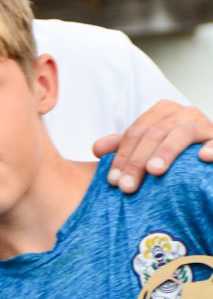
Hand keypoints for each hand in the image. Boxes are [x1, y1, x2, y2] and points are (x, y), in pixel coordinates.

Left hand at [93, 100, 212, 193]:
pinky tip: (203, 158)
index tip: (112, 182)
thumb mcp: (147, 147)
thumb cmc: (173, 151)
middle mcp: (183, 113)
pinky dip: (212, 148)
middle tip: (126, 187)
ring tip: (155, 171)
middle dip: (138, 161)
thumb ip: (123, 146)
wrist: (208, 151)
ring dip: (167, 152)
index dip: (122, 157)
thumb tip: (96, 148)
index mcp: (162, 112)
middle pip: (154, 134)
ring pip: (181, 134)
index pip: (135, 133)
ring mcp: (204, 125)